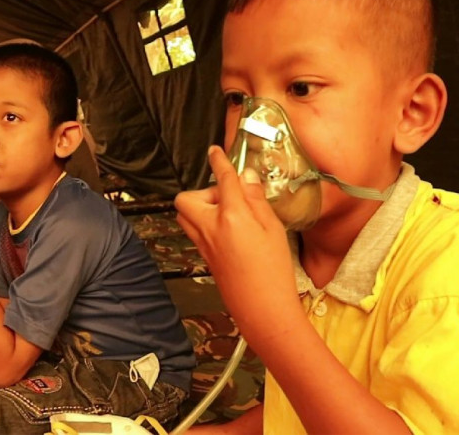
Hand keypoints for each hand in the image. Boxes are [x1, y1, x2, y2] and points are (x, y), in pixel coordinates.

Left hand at [174, 146, 300, 345]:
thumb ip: (256, 200)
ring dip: (200, 206)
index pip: (222, 180)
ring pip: (185, 214)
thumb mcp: (273, 228)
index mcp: (231, 216)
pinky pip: (193, 230)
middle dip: (204, 191)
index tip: (215, 151)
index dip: (219, 162)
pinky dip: (204, 222)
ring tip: (228, 213)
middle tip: (229, 197)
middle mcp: (209, 227)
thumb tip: (247, 177)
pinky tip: (229, 231)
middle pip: (187, 198)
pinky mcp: (203, 256)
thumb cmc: (273, 270)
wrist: (261, 308)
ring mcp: (202, 243)